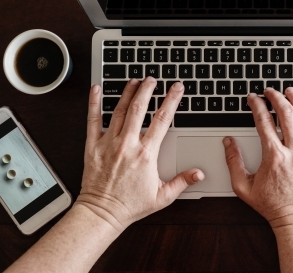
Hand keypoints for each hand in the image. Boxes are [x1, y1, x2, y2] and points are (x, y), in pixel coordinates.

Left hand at [76, 77, 203, 230]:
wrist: (102, 213)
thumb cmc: (130, 205)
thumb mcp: (162, 196)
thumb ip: (182, 181)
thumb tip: (199, 173)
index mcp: (146, 154)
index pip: (162, 120)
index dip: (171, 101)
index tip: (176, 89)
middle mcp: (128, 144)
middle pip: (140, 108)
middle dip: (147, 89)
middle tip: (152, 79)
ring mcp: (109, 143)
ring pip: (119, 110)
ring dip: (128, 93)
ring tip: (134, 80)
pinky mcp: (93, 146)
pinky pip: (93, 120)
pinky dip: (94, 103)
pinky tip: (97, 89)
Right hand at [223, 87, 292, 227]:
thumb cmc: (272, 205)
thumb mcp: (243, 187)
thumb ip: (233, 162)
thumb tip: (228, 142)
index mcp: (274, 156)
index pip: (264, 121)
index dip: (256, 105)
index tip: (253, 98)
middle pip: (286, 114)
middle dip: (276, 97)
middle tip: (270, 91)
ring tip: (290, 90)